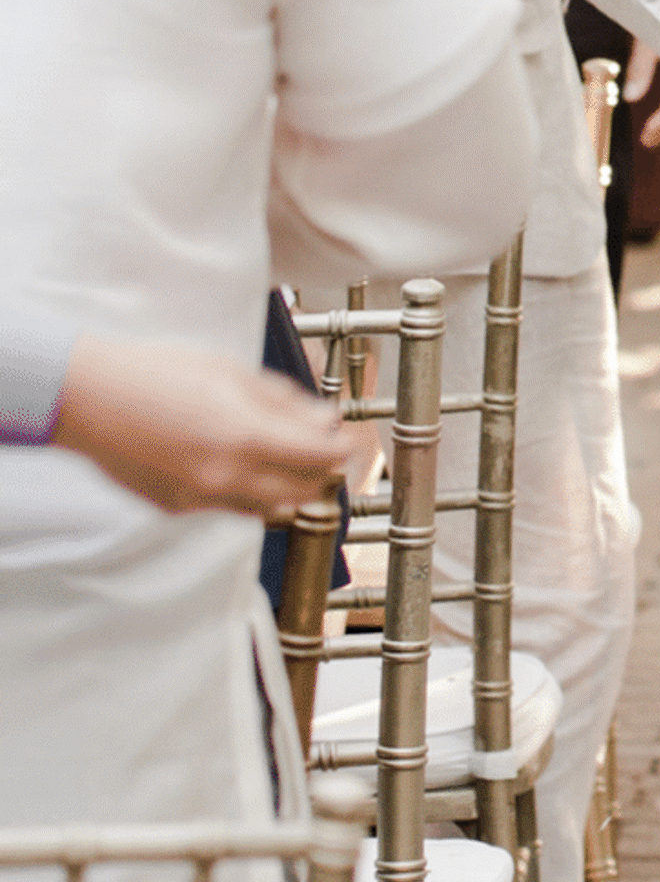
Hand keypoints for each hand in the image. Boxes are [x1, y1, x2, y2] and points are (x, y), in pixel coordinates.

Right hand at [54, 337, 353, 520]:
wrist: (88, 398)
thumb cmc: (155, 373)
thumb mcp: (231, 372)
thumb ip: (284, 401)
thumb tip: (324, 419)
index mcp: (245, 436)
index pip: (322, 458)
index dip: (345, 449)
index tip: (350, 439)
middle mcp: (226, 477)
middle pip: (305, 491)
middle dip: (324, 472)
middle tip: (326, 451)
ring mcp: (201, 498)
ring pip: (271, 507)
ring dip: (289, 487)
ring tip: (288, 459)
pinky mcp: (178, 509)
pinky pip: (231, 509)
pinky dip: (248, 492)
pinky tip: (239, 465)